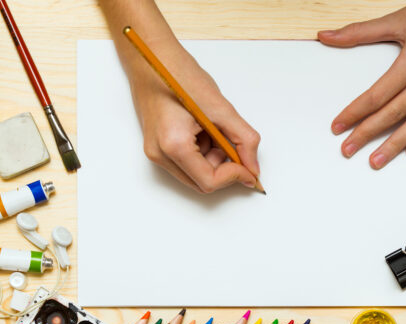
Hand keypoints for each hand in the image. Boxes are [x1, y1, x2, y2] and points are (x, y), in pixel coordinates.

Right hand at [130, 42, 260, 193]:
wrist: (152, 58)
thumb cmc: (180, 76)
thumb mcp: (221, 108)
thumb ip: (244, 140)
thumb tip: (253, 168)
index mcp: (174, 145)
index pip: (209, 181)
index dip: (234, 176)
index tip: (249, 168)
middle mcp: (160, 154)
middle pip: (202, 182)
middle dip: (224, 168)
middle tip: (232, 143)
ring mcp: (156, 152)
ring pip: (196, 175)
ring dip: (213, 159)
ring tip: (212, 128)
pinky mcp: (157, 147)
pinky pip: (187, 163)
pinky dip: (203, 153)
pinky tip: (203, 130)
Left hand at [318, 0, 405, 168]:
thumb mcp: (398, 19)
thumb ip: (359, 33)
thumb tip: (325, 36)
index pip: (376, 95)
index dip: (354, 113)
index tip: (338, 127)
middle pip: (394, 113)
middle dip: (368, 134)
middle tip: (349, 150)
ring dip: (396, 144)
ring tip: (377, 160)